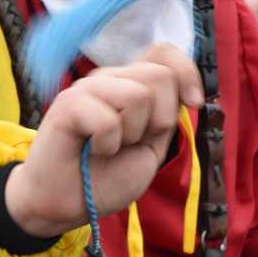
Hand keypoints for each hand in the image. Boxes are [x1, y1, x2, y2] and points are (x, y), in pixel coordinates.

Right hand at [5, 44, 202, 237]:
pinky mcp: (68, 104)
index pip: (164, 53)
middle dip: (159, 119)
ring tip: (110, 147)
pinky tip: (93, 151)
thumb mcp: (151, 146)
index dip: (186, 73)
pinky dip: (108, 146)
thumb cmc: (105, 176)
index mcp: (130, 84)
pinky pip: (109, 120)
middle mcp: (109, 79)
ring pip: (139, 95)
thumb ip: (167, 115)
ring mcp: (87, 88)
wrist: (65, 203)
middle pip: (160, 75)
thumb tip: (187, 92)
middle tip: (133, 142)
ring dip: (132, 134)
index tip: (192, 103)